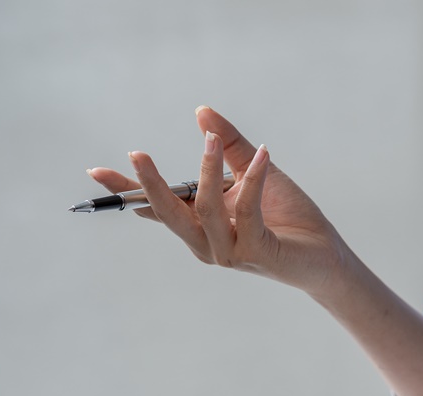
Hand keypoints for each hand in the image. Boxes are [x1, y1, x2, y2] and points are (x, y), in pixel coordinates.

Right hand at [88, 106, 353, 299]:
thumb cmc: (288, 216)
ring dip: (208, 173)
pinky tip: (263, 155)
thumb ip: (230, 145)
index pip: (157, 208)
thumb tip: (202, 113)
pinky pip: (248, 214)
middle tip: (137, 154)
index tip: (95, 171)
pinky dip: (254, 181)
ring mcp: (231, 253)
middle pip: (169, 215)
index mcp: (201, 225)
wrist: (327, 256)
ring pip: (207, 213)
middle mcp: (208, 243)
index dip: (126, 191)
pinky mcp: (258, 254)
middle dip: (151, 186)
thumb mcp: (257, 172)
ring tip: (213, 139)